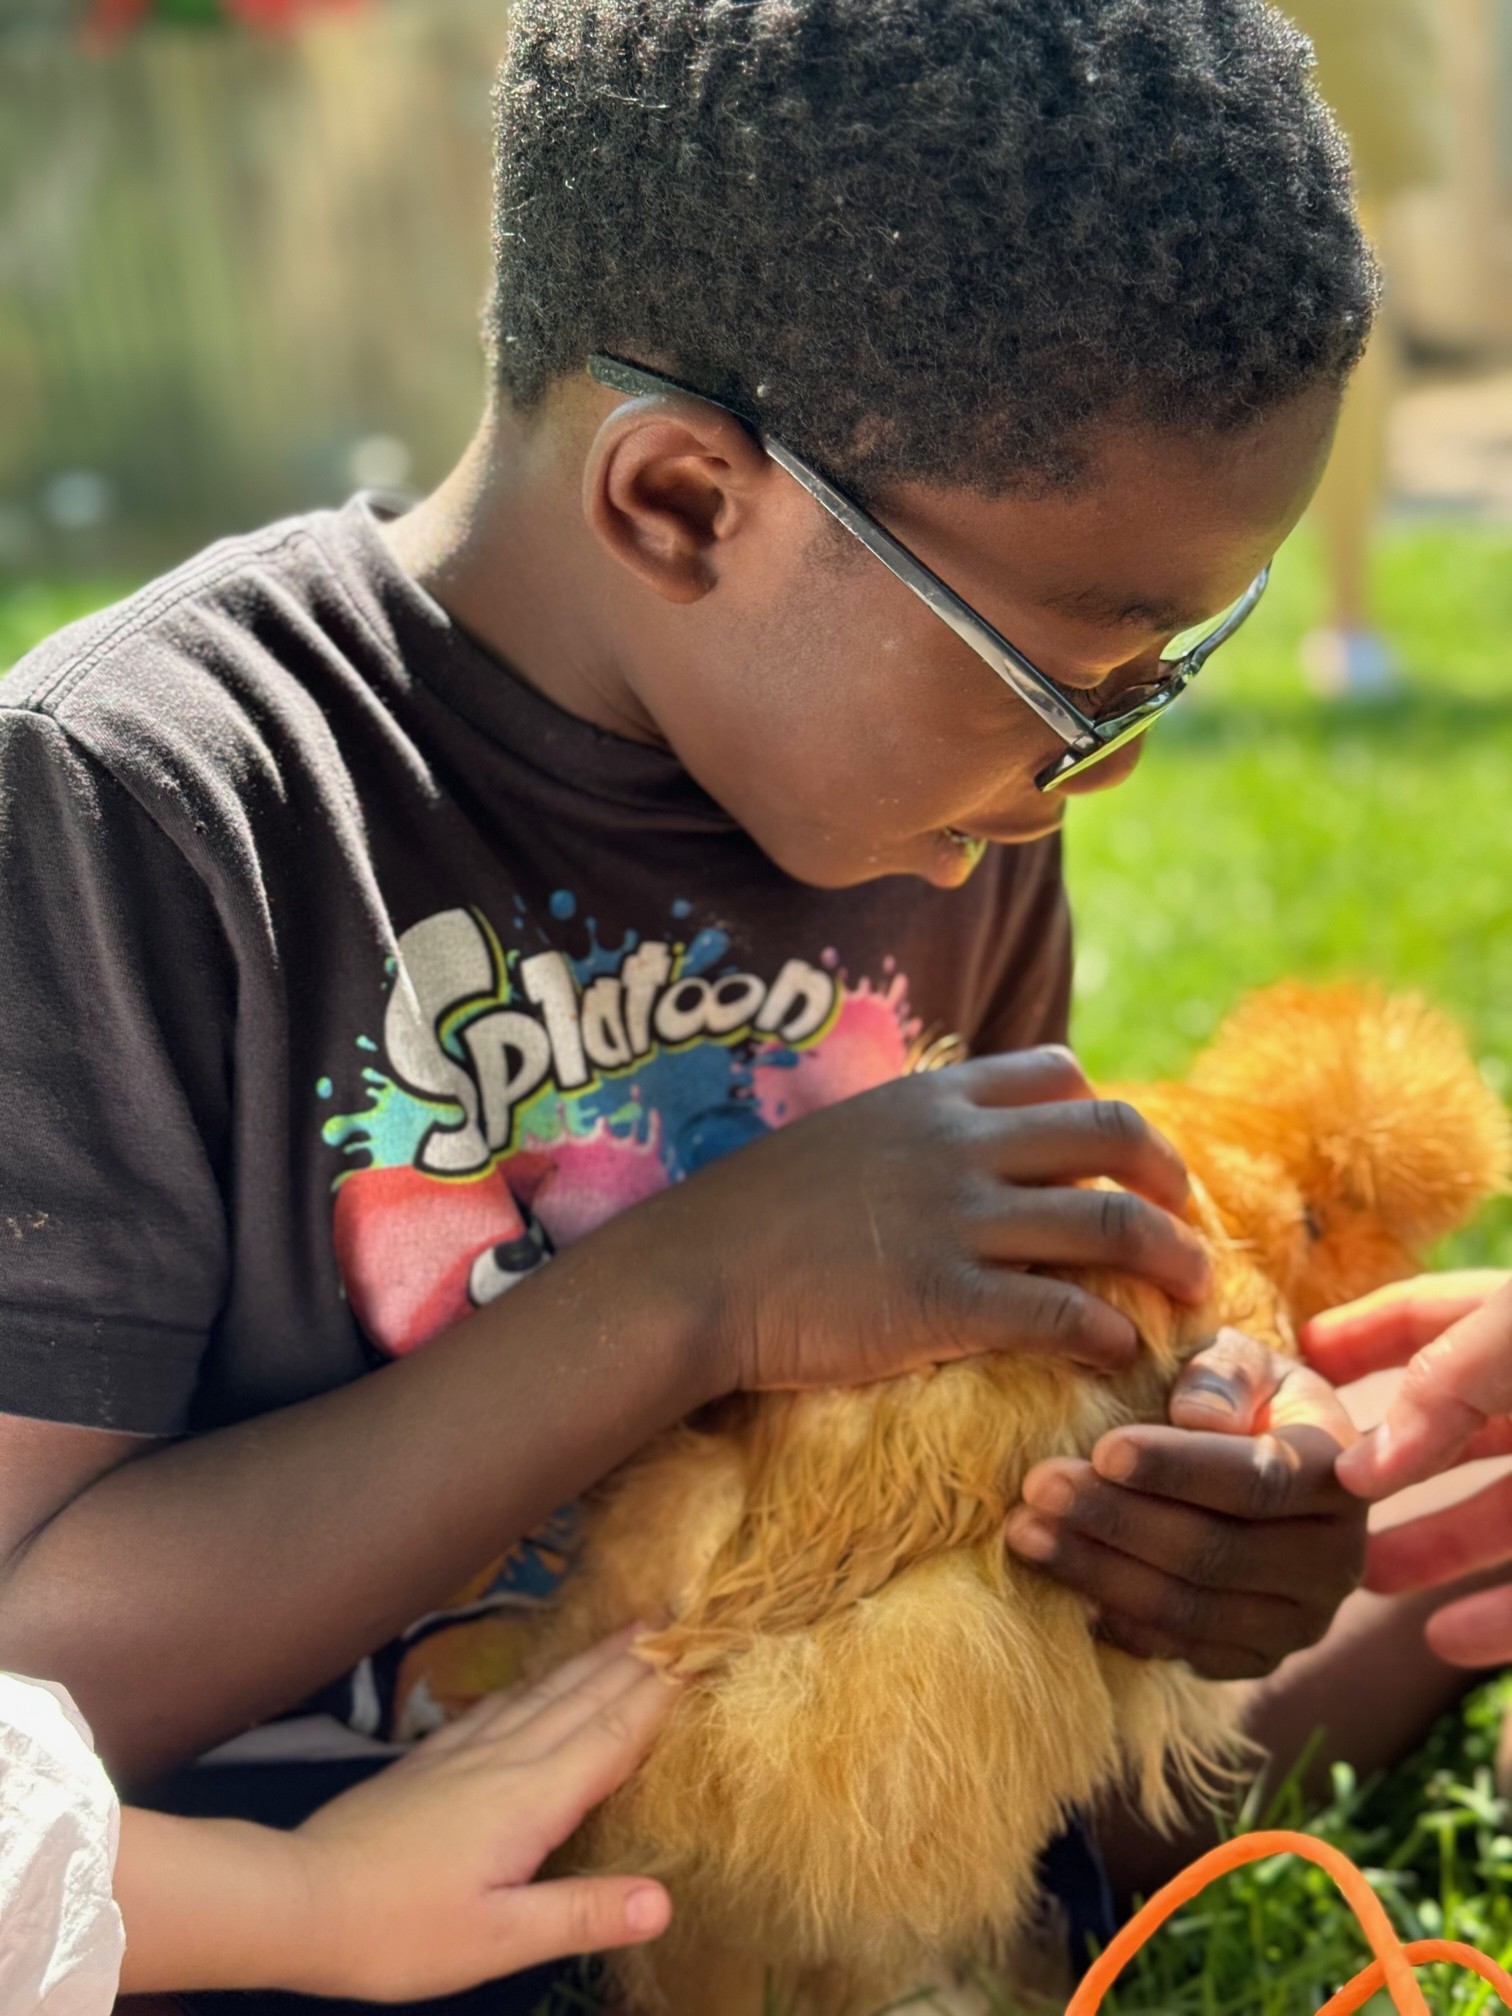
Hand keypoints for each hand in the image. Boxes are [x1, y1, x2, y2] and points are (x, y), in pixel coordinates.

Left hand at [290, 1628, 678, 2002]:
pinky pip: (500, 1705)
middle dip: (639, 1659)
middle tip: (683, 1618)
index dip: (663, 1692)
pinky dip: (535, 1683)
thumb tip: (665, 1899)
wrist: (300, 1898)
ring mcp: (465, 1753)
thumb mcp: (496, 1940)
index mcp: (531, 1799)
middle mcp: (506, 1760)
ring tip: (631, 1630)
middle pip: (586, 1697)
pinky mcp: (432, 1760)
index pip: (614, 1734)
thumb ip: (580, 1914)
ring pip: (546, 1693)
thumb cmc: (399, 1929)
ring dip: (594, 1659)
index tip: (706, 1650)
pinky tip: (537, 1679)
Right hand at [650, 1047, 1211, 1390]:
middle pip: (1112, 1135)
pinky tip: (1115, 1351)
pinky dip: (1106, 1331)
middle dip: (1170, 1177)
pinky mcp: (943, 1299)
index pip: (1057, 1073)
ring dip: (1169, 1258)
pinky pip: (1061, 1310)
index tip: (1126, 1163)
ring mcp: (954, 1219)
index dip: (1106, 1115)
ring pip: (1108, 1224)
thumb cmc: (753, 1215)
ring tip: (1194, 1291)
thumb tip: (966, 1156)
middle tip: (1189, 1221)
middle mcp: (957, 1144)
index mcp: (931, 1097)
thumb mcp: (842, 1138)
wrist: (692, 1274)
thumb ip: (911, 1137)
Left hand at [1004, 1329, 1367, 1679]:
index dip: (1177, 1468)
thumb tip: (1194, 1414)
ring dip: (1097, 1572)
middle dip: (1115, 1519)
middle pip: (1215, 1552)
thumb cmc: (1241, 1395)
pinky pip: (1179, 1650)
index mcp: (1339, 1473)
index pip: (1258, 1480)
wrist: (1261, 1461)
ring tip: (1024, 1533)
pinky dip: (1115, 1619)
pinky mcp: (1256, 1659)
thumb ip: (1223, 1373)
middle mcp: (1336, 1559)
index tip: (1102, 1449)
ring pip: (1189, 1610)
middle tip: (1037, 1488)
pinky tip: (1058, 1582)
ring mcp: (1300, 1621)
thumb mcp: (1241, 1360)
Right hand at [1303, 1272, 1511, 1666]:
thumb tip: (1360, 1466)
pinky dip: (1493, 1624)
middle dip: (1377, 1463)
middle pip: (1443, 1434)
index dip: (1357, 1335)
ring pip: (1486, 1522)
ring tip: (1354, 1578)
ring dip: (1421, 1551)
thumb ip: (1442, 1383)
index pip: (1423, 1321)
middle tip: (1299, 1495)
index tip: (1293, 1358)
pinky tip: (1443, 1639)